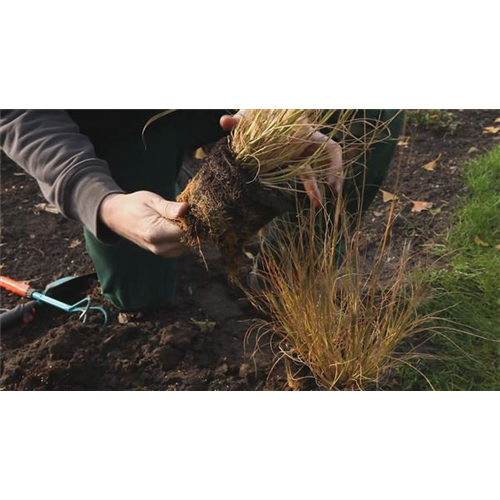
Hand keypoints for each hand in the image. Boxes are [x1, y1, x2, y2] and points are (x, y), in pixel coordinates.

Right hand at [99, 191, 188, 257]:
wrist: (117, 216)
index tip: (192, 209)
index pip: (186, 231)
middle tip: (188, 211)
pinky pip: (181, 247)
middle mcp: (158, 247)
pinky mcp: (163, 253)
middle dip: (192, 226)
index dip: (193, 220)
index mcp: (155, 233)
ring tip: (179, 217)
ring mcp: (161, 252)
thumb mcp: (152, 200)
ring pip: (187, 244)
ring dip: (188, 232)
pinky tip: (177, 225)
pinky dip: (183, 237)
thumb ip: (170, 207)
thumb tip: (186, 208)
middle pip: (188, 239)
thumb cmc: (135, 204)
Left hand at [220, 109, 342, 206]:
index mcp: (303, 131)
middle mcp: (306, 142)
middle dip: (332, 177)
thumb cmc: (256, 113)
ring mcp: (300, 152)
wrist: (258, 113)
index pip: (329, 147)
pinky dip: (308, 187)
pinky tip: (311, 201)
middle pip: (327, 160)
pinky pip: (304, 175)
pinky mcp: (292, 160)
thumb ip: (238, 120)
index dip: (334, 163)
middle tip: (332, 194)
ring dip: (317, 187)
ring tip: (318, 205)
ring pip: (315, 170)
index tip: (329, 180)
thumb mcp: (248, 117)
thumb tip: (224, 122)